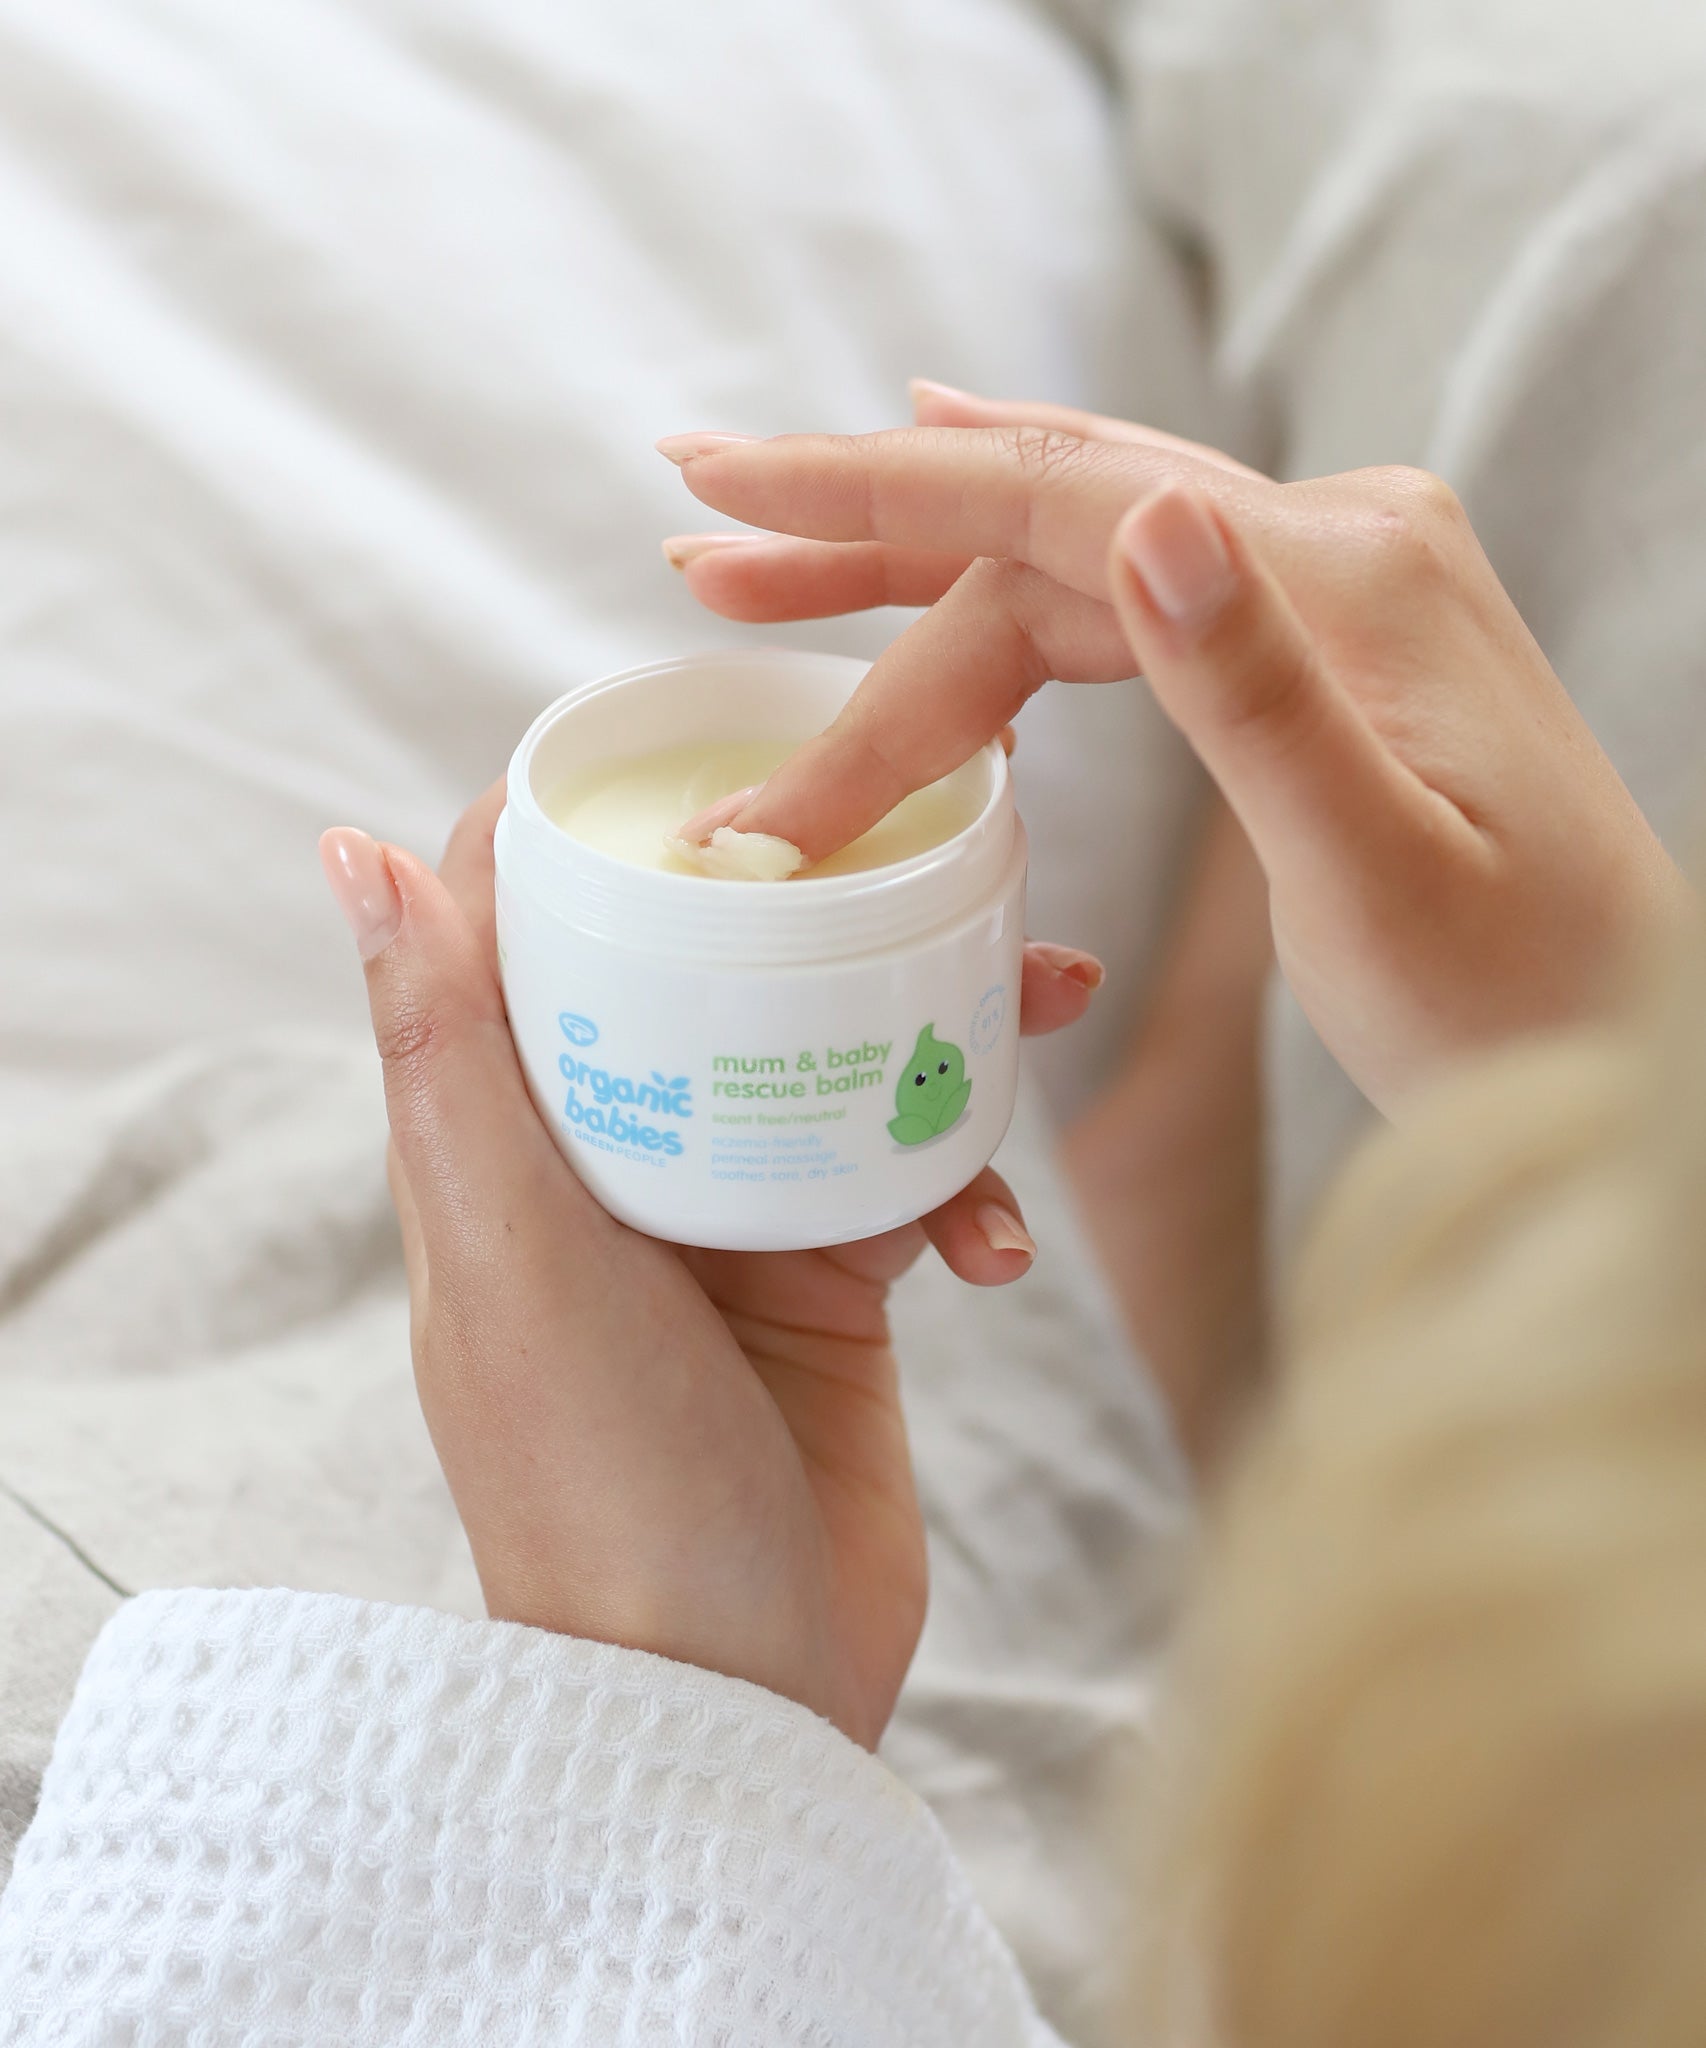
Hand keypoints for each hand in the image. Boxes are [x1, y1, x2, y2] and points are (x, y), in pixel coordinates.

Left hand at [319, 786, 1100, 1748]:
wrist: (738, 1692)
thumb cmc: (601, 1485)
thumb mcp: (516, 1257)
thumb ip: (449, 1059)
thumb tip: (355, 847)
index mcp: (510, 1147)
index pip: (524, 933)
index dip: (592, 825)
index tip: (698, 737)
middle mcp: (616, 1169)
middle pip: (705, 975)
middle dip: (819, 905)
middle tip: (927, 840)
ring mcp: (730, 1224)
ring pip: (835, 1061)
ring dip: (939, 1025)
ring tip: (1052, 992)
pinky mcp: (832, 1287)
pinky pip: (915, 1181)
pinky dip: (974, 1189)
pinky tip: (1010, 1245)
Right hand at [659, 389, 1685, 1109]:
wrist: (1631, 1037)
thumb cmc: (1521, 1000)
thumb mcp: (1384, 875)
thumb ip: (1261, 696)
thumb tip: (1154, 519)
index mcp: (1340, 583)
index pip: (1058, 510)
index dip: (873, 503)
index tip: (717, 496)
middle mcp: (1336, 543)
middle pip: (1046, 517)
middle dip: (859, 539)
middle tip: (695, 542)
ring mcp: (1330, 579)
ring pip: (1074, 550)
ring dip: (914, 568)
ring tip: (758, 574)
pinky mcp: (1318, 634)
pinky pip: (1133, 580)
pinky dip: (1018, 567)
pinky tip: (951, 522)